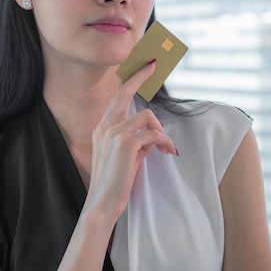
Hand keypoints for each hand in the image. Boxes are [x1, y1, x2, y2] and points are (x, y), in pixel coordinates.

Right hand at [85, 60, 177, 223]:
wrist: (103, 204)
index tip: (143, 67)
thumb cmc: (114, 182)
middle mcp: (105, 126)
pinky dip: (165, 142)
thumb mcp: (123, 156)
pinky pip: (154, 135)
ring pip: (147, 117)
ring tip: (164, 147)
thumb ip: (134, 140)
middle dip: (140, 77)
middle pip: (125, 92)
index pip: (117, 97)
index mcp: (102, 128)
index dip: (131, 81)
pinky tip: (168, 152)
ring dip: (160, 131)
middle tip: (152, 66)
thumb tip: (152, 134)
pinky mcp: (125, 144)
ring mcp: (113, 133)